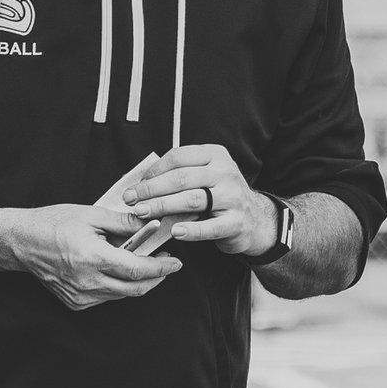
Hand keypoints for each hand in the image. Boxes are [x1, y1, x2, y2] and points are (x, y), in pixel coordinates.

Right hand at [7, 201, 180, 310]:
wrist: (22, 241)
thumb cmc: (53, 224)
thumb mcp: (91, 215)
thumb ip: (123, 222)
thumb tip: (149, 224)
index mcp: (93, 258)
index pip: (138, 270)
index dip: (161, 268)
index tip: (175, 262)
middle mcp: (88, 281)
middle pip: (135, 288)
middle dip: (156, 278)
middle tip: (166, 263)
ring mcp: (81, 295)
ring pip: (122, 294)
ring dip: (137, 280)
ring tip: (142, 261)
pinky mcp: (75, 302)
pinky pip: (106, 297)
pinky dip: (118, 285)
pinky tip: (117, 269)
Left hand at [122, 144, 277, 257]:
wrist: (256, 219)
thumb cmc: (220, 196)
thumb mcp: (205, 177)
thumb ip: (180, 175)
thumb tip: (141, 184)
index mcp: (215, 155)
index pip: (178, 157)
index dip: (153, 172)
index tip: (136, 185)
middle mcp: (225, 172)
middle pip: (181, 178)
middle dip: (151, 190)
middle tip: (131, 200)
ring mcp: (233, 197)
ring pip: (192, 199)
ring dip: (163, 206)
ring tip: (143, 213)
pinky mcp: (236, 221)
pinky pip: (210, 226)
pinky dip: (191, 230)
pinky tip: (175, 232)